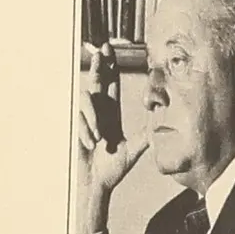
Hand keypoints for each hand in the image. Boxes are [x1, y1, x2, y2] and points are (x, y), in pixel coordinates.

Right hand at [72, 43, 148, 233]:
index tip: (110, 50)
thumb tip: (160, 126)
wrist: (95, 185)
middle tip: (102, 48)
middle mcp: (98, 113)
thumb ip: (144, 137)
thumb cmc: (112, 170)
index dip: (110, 67)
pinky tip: (90, 144)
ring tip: (98, 138)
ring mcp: (85, 119)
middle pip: (97, 81)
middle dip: (99, 64)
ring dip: (93, 117)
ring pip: (87, 100)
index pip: (111, 85)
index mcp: (111, 114)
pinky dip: (86, 130)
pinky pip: (80, 118)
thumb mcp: (132, 150)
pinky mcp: (75, 126)